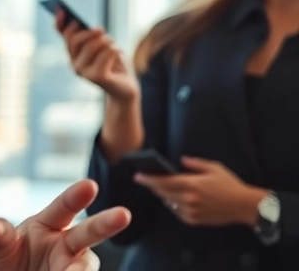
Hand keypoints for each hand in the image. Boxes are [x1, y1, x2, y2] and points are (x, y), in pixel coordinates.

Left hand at [0, 179, 130, 270]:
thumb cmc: (0, 262)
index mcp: (46, 224)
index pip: (63, 207)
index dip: (76, 195)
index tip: (89, 185)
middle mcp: (65, 244)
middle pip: (89, 232)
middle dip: (106, 223)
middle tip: (123, 214)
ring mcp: (72, 266)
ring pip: (86, 265)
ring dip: (82, 269)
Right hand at [57, 16, 138, 103]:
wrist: (125, 89)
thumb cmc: (114, 64)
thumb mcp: (103, 46)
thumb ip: (93, 37)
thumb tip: (89, 27)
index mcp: (73, 53)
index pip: (62, 34)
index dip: (60, 22)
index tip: (62, 9)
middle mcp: (74, 63)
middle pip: (75, 38)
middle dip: (90, 32)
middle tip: (102, 30)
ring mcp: (83, 72)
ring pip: (94, 44)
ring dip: (108, 42)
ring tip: (113, 48)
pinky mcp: (97, 77)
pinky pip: (108, 53)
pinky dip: (116, 51)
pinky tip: (118, 56)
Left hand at [134, 157, 267, 226]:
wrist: (244, 206)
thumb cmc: (229, 185)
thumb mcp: (213, 168)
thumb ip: (194, 164)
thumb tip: (181, 160)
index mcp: (191, 184)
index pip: (163, 182)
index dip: (148, 179)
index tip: (137, 176)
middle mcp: (188, 199)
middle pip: (162, 193)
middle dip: (153, 186)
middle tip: (147, 180)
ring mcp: (191, 211)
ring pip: (169, 203)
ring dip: (164, 195)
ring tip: (164, 188)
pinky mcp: (194, 220)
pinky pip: (177, 212)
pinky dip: (175, 205)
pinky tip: (179, 199)